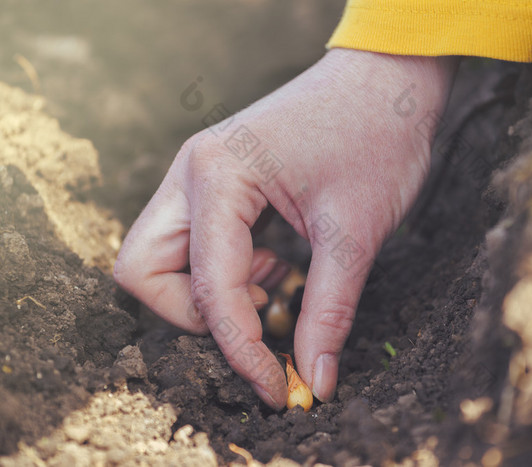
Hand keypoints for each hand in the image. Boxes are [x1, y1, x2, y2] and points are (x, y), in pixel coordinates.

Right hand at [114, 48, 457, 408]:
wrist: (387, 77)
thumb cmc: (377, 136)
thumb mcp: (355, 233)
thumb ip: (328, 312)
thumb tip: (316, 380)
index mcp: (218, 176)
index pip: (208, 290)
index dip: (240, 351)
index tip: (280, 387)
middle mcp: (193, 172)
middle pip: (144, 271)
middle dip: (194, 316)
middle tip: (260, 321)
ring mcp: (200, 174)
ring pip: (160, 257)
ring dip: (209, 292)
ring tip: (276, 284)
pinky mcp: (217, 181)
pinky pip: (193, 242)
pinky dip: (225, 271)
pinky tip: (276, 264)